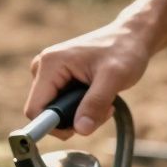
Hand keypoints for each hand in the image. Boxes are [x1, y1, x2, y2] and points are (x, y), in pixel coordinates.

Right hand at [25, 21, 151, 137]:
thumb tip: (80, 130)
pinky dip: (82, 109)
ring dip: (81, 115)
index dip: (54, 126)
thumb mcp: (114, 78)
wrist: (131, 37)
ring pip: (56, 113)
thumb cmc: (124, 50)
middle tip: (103, 109)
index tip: (82, 127)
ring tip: (105, 101)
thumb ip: (96, 103)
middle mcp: (43, 68)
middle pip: (46, 114)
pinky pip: (63, 106)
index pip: (35, 110)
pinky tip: (100, 96)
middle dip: (74, 120)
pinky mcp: (59, 79)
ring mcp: (50, 74)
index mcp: (50, 64)